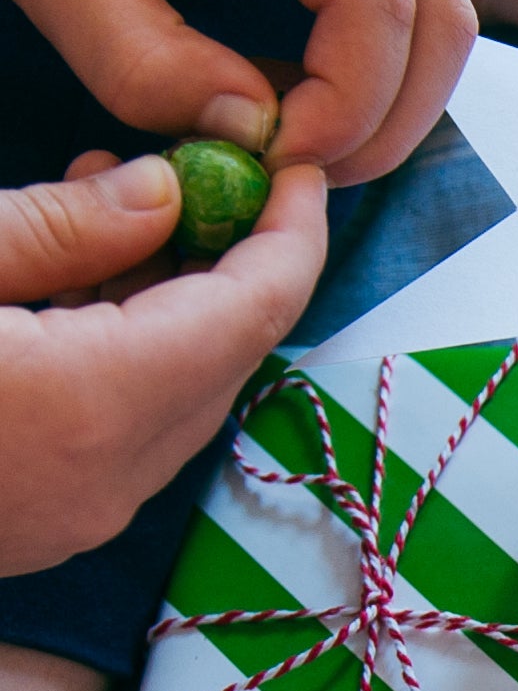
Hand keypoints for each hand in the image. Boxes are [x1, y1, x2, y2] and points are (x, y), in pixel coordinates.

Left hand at [0, 0, 475, 184]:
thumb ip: (147, 67)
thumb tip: (258, 138)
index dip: (348, 103)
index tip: (277, 160)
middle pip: (438, 11)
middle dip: (386, 119)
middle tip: (306, 174)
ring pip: (442, 19)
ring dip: (391, 106)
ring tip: (301, 143)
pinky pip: (414, 12)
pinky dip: (380, 78)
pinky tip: (305, 101)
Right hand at [0, 151, 326, 574]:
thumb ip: (61, 230)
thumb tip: (164, 194)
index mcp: (94, 402)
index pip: (251, 311)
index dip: (291, 233)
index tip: (297, 164)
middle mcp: (111, 478)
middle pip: (228, 358)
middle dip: (234, 261)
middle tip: (198, 168)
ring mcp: (81, 514)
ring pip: (182, 397)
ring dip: (176, 305)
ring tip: (108, 203)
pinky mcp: (46, 525)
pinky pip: (129, 433)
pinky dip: (132, 356)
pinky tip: (75, 287)